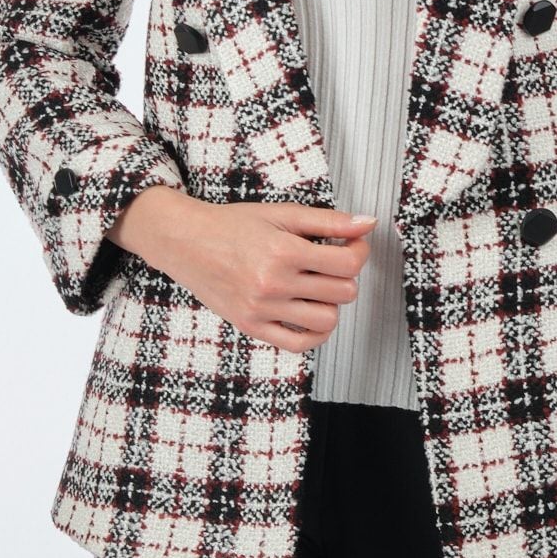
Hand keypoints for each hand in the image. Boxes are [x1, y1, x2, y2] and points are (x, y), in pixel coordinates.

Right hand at [107, 186, 375, 351]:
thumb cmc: (234, 224)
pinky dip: (316, 333)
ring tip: (318, 286)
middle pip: (343, 292)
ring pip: (327, 320)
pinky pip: (299, 344)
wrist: (187, 241)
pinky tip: (312, 313)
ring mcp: (262, 309)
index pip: (348, 263)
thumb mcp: (282, 213)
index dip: (359, 252)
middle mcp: (274, 283)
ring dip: (332, 303)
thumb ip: (328, 220)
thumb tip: (369, 223)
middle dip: (346, 276)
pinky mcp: (252, 326)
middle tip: (333, 263)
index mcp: (284, 250)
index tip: (352, 245)